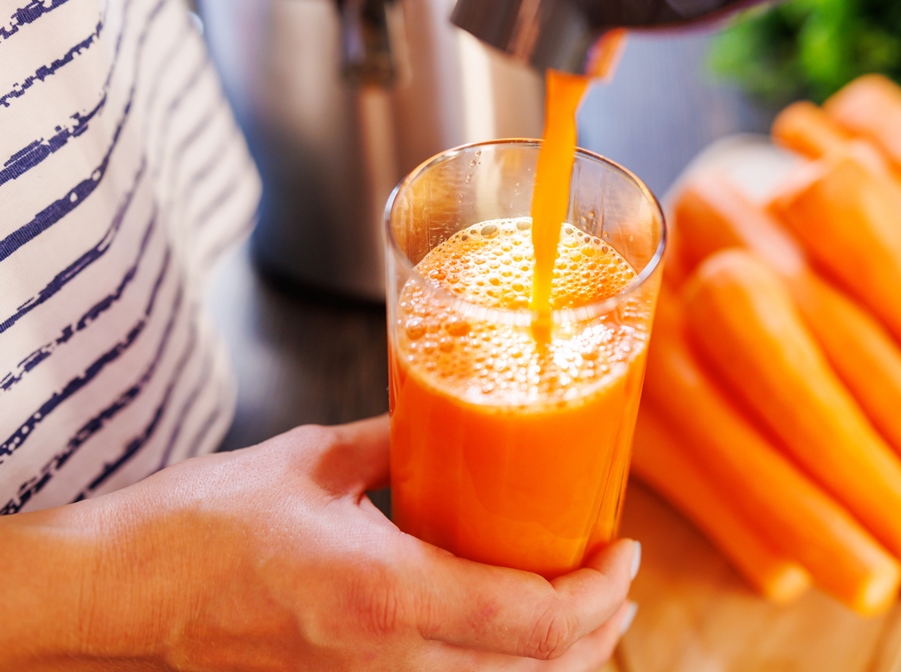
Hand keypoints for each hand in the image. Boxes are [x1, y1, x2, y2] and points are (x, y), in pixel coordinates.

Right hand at [0, 416, 638, 670]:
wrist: (108, 603)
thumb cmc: (189, 530)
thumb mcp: (306, 464)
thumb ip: (387, 444)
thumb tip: (438, 420)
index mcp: (381, 594)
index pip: (531, 620)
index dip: (598, 593)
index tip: (623, 550)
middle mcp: (382, 663)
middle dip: (598, 634)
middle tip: (619, 583)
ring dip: (558, 663)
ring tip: (587, 619)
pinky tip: (505, 643)